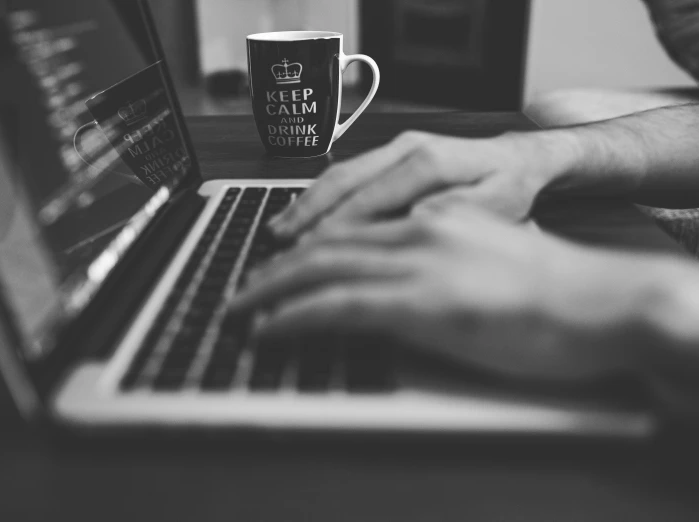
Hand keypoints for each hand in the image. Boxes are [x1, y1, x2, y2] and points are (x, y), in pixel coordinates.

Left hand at [233, 206, 669, 382]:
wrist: (597, 302)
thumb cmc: (551, 291)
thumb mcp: (484, 259)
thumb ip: (439, 261)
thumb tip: (403, 281)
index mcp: (431, 218)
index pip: (350, 228)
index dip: (304, 247)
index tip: (277, 266)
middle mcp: (417, 230)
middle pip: (324, 243)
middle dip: (272, 268)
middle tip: (241, 288)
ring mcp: (417, 263)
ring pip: (321, 268)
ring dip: (270, 290)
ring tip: (240, 309)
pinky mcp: (421, 302)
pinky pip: (339, 304)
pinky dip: (296, 315)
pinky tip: (271, 328)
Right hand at [268, 130, 574, 237]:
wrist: (519, 157)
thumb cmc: (510, 186)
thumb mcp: (496, 206)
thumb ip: (449, 213)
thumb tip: (408, 221)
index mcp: (429, 162)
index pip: (369, 198)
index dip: (335, 228)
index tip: (309, 256)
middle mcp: (407, 147)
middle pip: (344, 180)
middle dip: (306, 213)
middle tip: (276, 244)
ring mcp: (397, 147)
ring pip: (340, 173)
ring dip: (307, 203)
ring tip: (278, 231)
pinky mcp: (392, 153)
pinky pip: (349, 172)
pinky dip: (322, 195)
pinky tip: (304, 213)